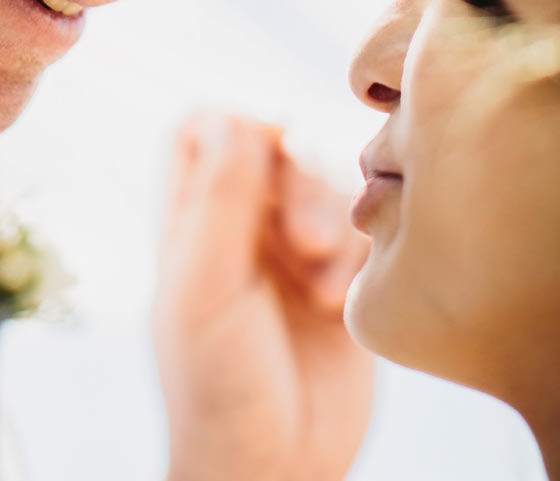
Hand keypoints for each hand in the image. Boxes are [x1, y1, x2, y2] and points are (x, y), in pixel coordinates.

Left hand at [154, 114, 372, 480]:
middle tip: (307, 242)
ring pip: (328, 180)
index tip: (267, 150)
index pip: (206, 124)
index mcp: (191, 216)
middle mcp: (242, 222)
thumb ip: (219, 200)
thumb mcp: (204, 287)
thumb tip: (235, 115)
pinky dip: (362, 250)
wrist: (271, 466)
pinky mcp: (345, 279)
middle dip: (301, 178)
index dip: (237, 121)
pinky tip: (341, 302)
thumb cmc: (215, 383)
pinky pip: (368, 227)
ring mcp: (295, 249)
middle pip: (279, 143)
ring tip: (325, 282)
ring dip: (333, 217)